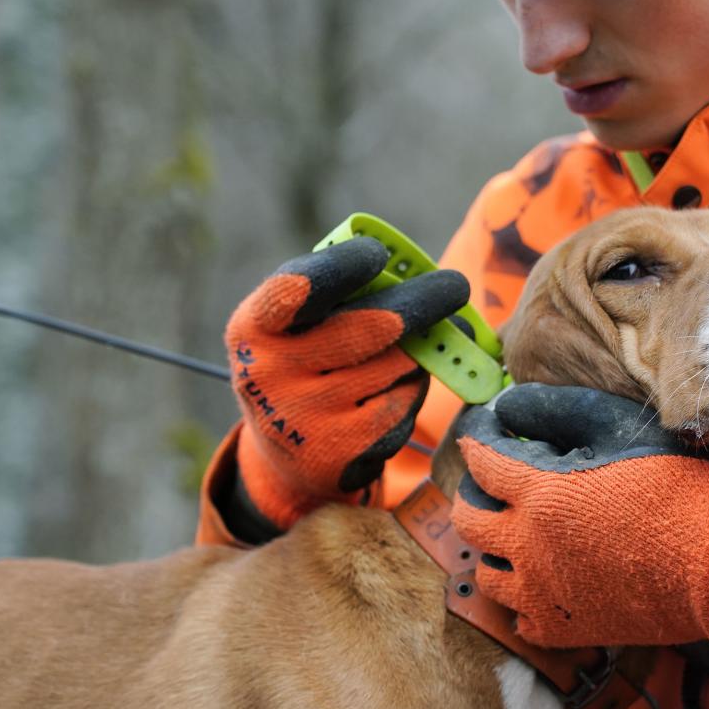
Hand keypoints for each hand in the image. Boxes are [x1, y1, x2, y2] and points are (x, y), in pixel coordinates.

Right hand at [226, 237, 469, 529]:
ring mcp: (303, 418)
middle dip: (420, 302)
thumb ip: (339, 294)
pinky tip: (405, 383)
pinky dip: (413, 387)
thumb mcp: (297, 325)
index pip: (296, 289)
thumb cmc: (304, 362)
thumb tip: (415, 273)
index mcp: (252, 327)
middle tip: (455, 286)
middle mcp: (267, 375)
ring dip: (421, 349)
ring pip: (396, 365)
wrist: (286, 452)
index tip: (380, 256)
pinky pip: (402, 404)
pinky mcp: (340, 451)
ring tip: (427, 340)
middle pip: (367, 328)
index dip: (341, 268)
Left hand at [452, 383, 708, 649]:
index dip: (477, 443)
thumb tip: (505, 407)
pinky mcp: (568, 630)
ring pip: (488, 576)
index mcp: (539, 495)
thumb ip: (556, 412)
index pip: (482, 464)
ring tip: (514, 537)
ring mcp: (545, 595)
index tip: (482, 436)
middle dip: (472, 497)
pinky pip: (521, 620)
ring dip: (493, 551)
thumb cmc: (679, 487)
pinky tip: (544, 583)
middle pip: (470, 522)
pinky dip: (523, 600)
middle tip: (489, 488)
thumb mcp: (617, 428)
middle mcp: (529, 547)